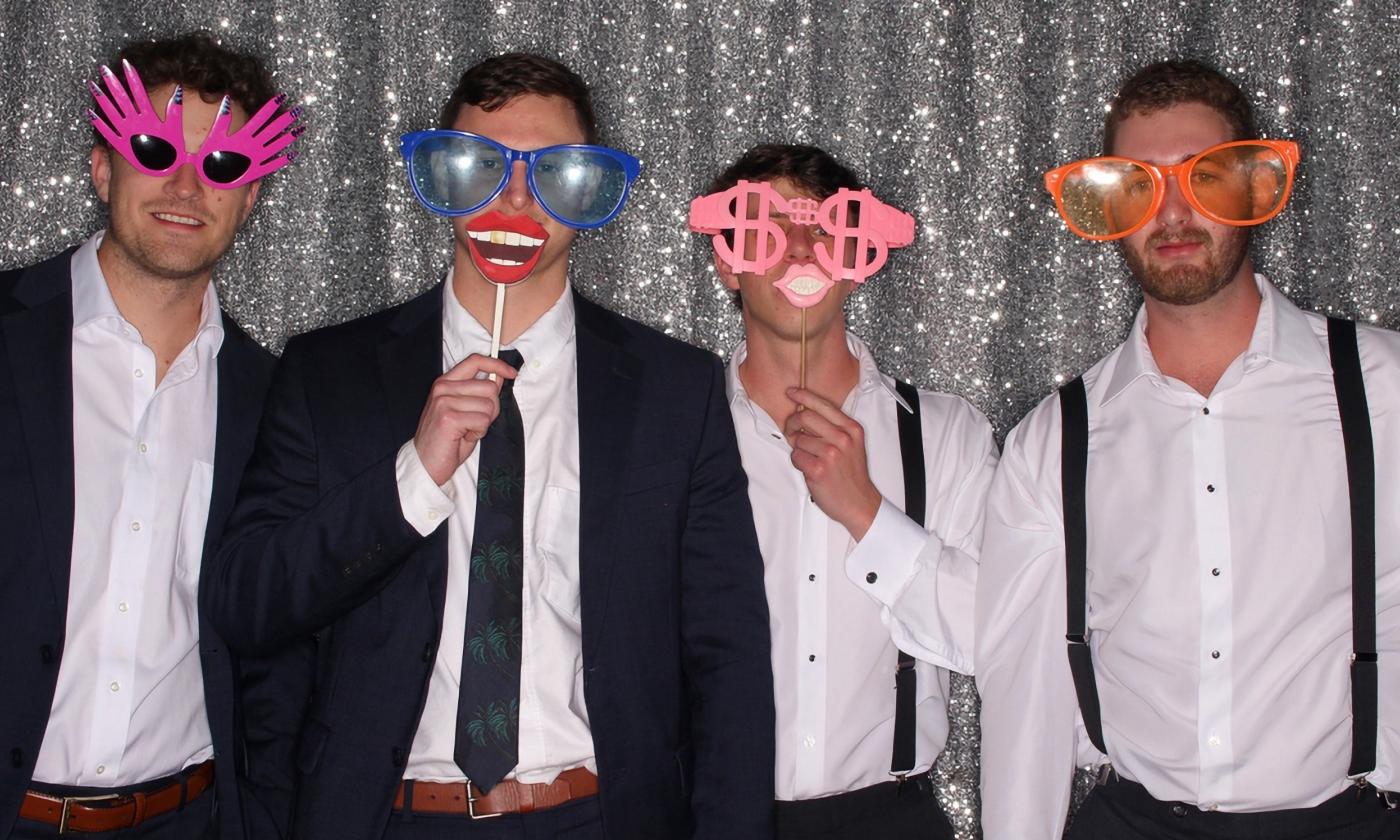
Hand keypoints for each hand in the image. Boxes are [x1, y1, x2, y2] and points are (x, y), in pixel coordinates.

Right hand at [413, 353, 517, 485]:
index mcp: (446, 383)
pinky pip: (482, 421)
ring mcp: (444, 402)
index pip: (475, 361)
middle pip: (489, 387)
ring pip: (489, 405)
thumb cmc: (446, 439)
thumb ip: (478, 392)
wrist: (426, 463)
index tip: (511, 373)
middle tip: (477, 422)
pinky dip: (479, 433)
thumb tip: (498, 377)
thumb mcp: (464, 410)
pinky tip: (464, 437)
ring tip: (467, 430)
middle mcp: (443, 388)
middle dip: (492, 408)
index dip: (497, 365)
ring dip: (484, 423)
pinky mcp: (449, 417)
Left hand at [783, 387, 881, 539]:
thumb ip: (833, 428)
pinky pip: (796, 456)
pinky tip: (811, 469)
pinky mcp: (819, 469)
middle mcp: (842, 438)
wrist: (860, 502)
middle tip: (791, 431)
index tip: (791, 392)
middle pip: (805, 416)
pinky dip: (799, 462)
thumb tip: (804, 414)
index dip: (803, 396)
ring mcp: (831, 454)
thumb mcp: (852, 444)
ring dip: (798, 449)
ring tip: (811, 459)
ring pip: (798, 440)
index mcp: (851, 428)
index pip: (823, 405)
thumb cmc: (852, 474)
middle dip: (792, 423)